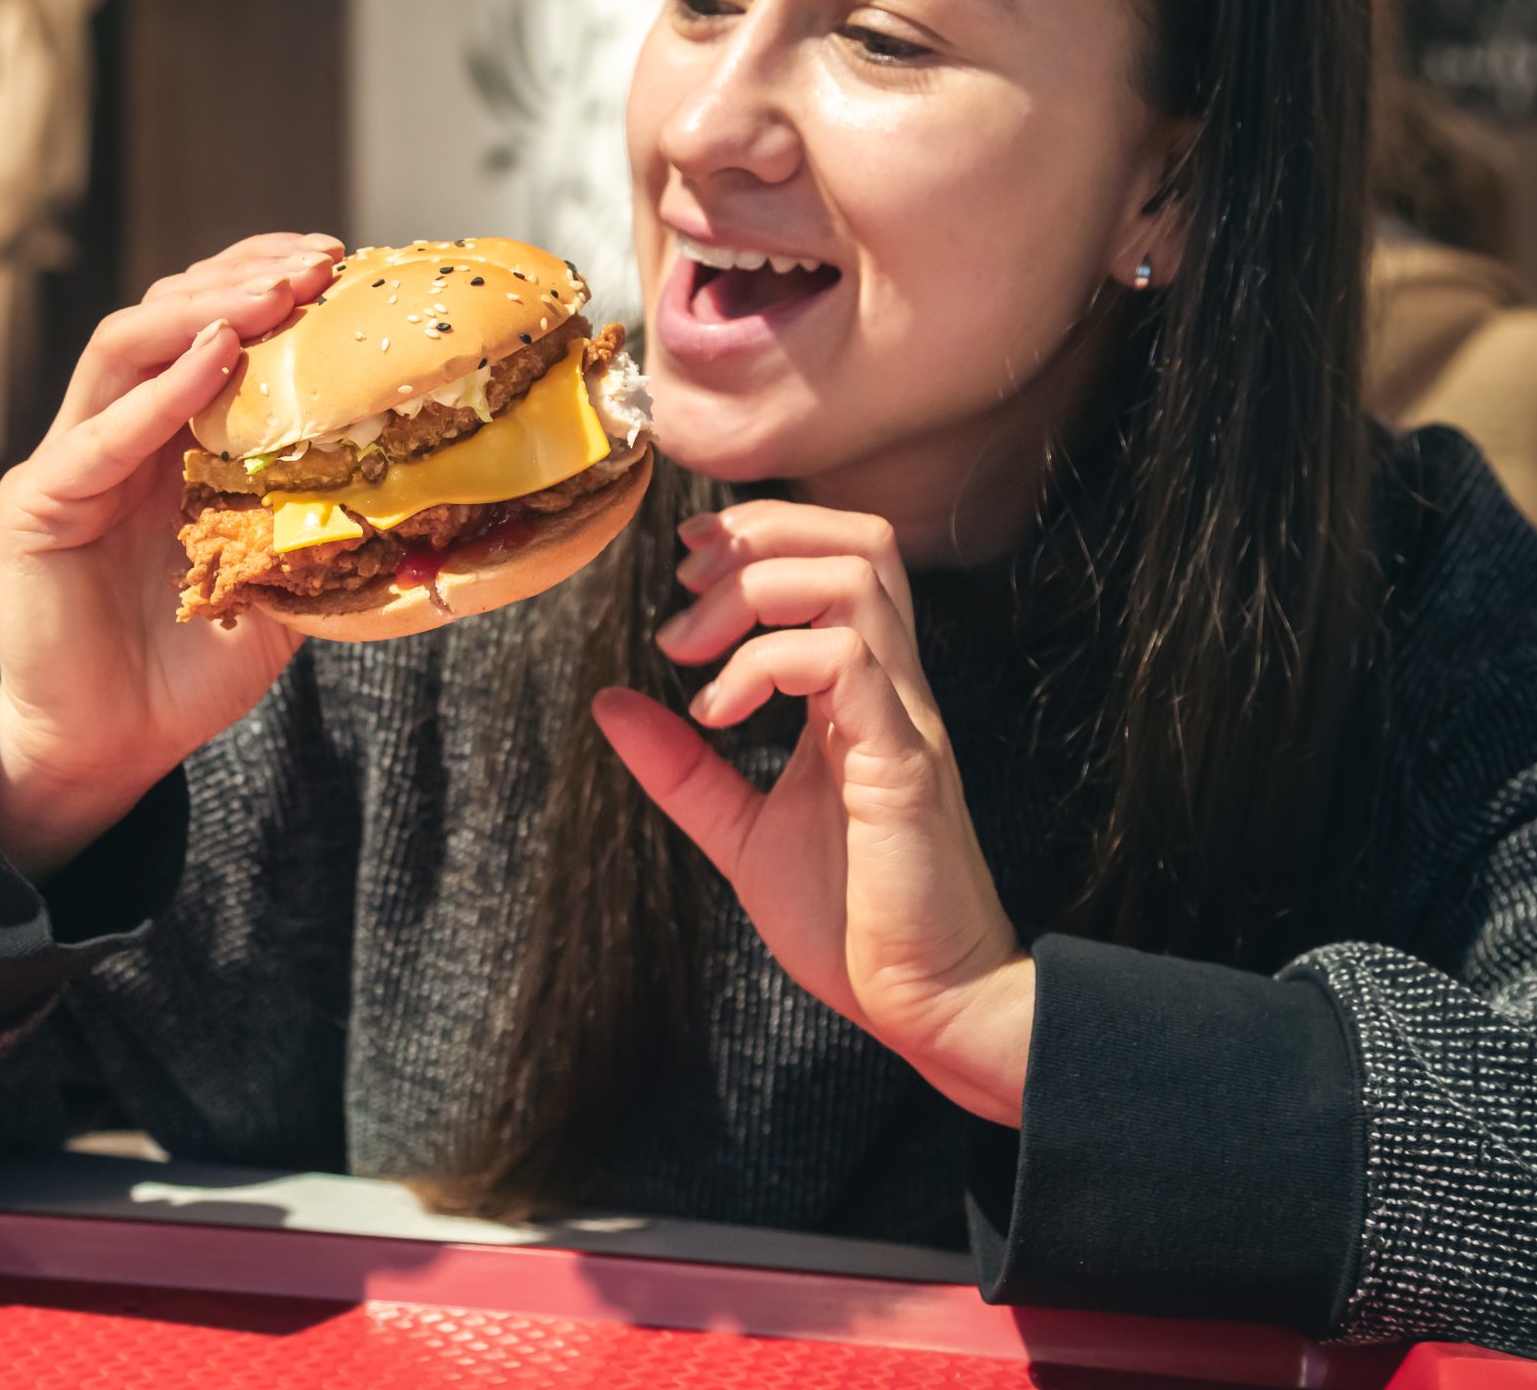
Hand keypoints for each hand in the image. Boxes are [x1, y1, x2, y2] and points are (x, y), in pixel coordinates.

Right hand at [0, 231, 343, 879]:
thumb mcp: (280, 583)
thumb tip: (421, 488)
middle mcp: (113, 430)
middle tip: (318, 264)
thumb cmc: (188, 666)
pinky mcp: (36, 505)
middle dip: (243, 278)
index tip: (340, 264)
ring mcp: (69, 461)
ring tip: (273, 297)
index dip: (266, 285)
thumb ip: (321, 526)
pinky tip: (214, 363)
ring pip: (124, 348)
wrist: (112, 745)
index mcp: (168, 438)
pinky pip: (98, 438)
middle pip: (166, 314)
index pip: (211, 328)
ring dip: (203, 313)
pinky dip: (158, 396)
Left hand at [592, 501, 1035, 1125]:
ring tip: (691, 655)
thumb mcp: (741, 832)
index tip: (686, 569)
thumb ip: (681, 768)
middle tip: (685, 592)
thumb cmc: (852, 921)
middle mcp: (892, 689)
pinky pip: (847, 662)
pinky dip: (767, 664)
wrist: (925, 1003)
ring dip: (756, 591)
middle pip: (859, 540)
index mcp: (861, 694)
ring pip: (856, 579)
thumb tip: (611, 702)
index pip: (838, 555)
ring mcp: (903, 719)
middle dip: (761, 535)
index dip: (761, 533)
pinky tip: (720, 714)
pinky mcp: (903, 764)